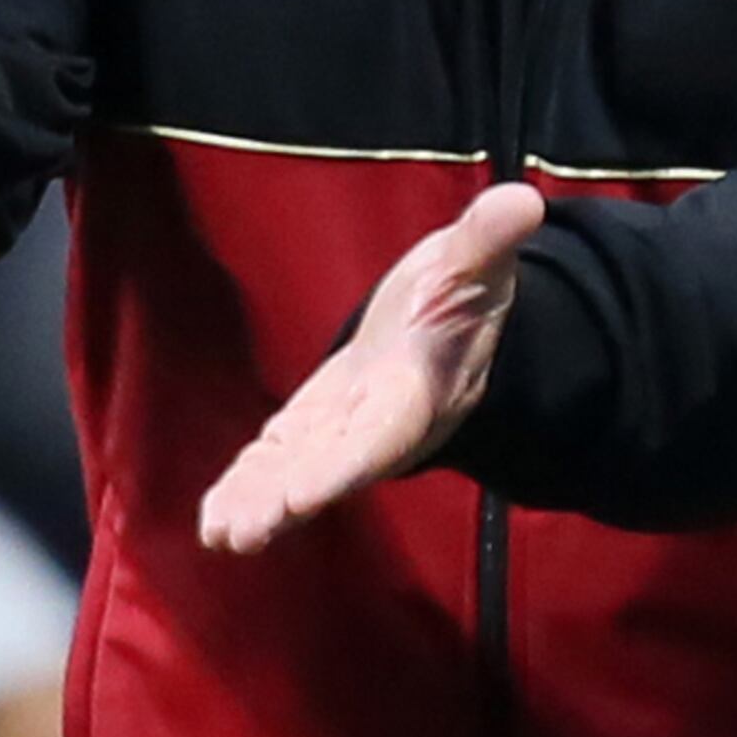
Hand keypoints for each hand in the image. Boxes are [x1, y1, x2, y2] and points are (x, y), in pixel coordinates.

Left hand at [199, 183, 544, 554]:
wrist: (452, 312)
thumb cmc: (466, 286)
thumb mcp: (476, 260)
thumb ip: (488, 238)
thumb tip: (522, 201)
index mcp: (420, 388)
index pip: (383, 434)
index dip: (343, 466)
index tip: (303, 496)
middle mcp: (382, 423)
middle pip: (334, 467)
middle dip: (289, 498)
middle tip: (243, 532)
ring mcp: (347, 428)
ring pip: (301, 471)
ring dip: (261, 502)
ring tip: (220, 535)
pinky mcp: (318, 422)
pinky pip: (282, 457)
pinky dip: (250, 482)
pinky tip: (213, 517)